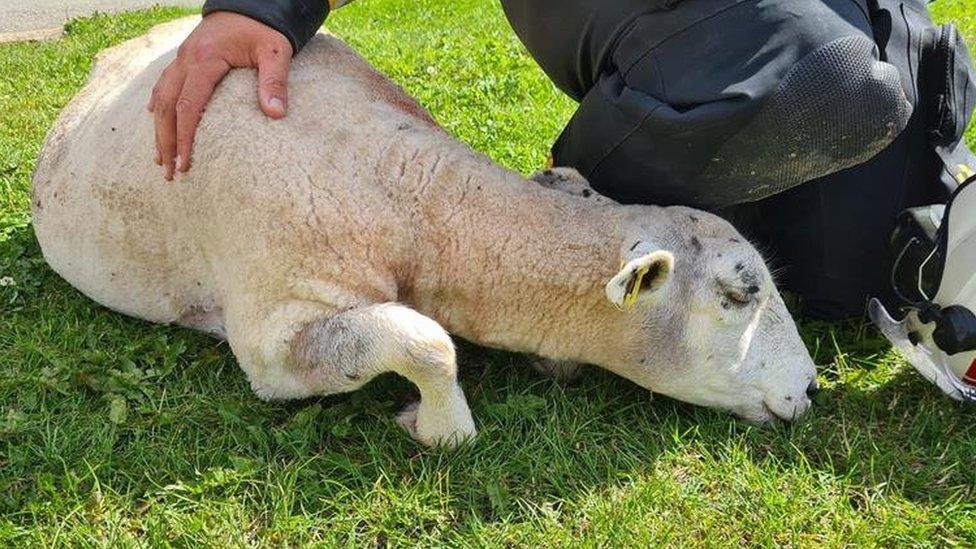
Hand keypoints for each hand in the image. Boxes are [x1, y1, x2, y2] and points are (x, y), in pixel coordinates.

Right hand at [148, 11, 292, 179]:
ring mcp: (181, 58)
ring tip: (161, 159)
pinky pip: (164, 86)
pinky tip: (157, 124)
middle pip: (166, 107)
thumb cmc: (265, 29)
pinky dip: (159, 108)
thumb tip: (275, 115)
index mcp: (205, 58)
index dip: (185, 137)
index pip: (189, 105)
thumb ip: (274, 82)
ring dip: (159, 130)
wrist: (251, 3)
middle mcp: (186, 59)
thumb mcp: (275, 53)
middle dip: (166, 142)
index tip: (185, 163)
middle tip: (169, 173)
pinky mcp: (184, 59)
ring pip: (160, 98)